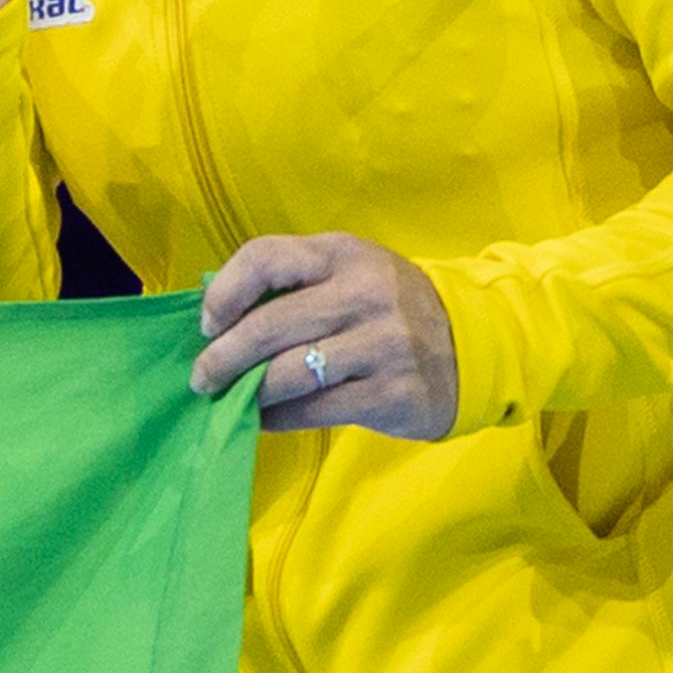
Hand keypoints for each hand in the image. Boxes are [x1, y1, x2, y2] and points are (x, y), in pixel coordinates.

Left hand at [193, 232, 459, 437]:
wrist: (470, 346)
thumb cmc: (386, 308)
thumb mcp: (349, 272)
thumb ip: (293, 282)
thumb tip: (215, 318)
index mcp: (343, 254)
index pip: (266, 257)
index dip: (224, 293)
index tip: (208, 324)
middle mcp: (364, 293)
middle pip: (269, 325)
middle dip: (222, 356)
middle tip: (202, 377)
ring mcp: (382, 344)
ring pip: (288, 373)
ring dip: (247, 392)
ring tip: (230, 399)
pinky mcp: (393, 392)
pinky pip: (315, 409)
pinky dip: (278, 418)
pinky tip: (264, 419)